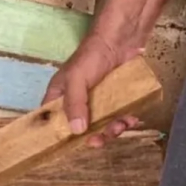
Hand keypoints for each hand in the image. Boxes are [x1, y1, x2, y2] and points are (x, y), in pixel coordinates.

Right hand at [41, 33, 142, 147]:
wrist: (123, 39)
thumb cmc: (91, 56)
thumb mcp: (77, 79)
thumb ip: (75, 104)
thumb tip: (77, 131)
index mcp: (60, 96)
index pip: (53, 120)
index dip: (58, 134)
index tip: (68, 146)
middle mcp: (77, 101)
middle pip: (80, 128)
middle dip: (91, 136)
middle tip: (99, 140)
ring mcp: (97, 101)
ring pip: (101, 125)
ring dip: (111, 130)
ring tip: (121, 125)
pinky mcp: (116, 99)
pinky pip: (118, 117)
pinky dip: (125, 121)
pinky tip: (131, 119)